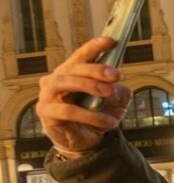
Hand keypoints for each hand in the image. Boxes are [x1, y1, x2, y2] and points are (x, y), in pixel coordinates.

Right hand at [36, 37, 130, 155]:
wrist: (86, 141)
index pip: (81, 55)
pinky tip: (109, 122)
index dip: (94, 47)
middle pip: (72, 67)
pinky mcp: (47, 114)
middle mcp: (55, 80)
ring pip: (64, 83)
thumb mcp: (115, 101)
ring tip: (110, 93)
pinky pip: (68, 111)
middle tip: (117, 75)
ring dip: (90, 86)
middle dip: (96, 69)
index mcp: (71, 72)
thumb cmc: (97, 115)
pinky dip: (91, 116)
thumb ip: (119, 90)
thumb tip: (118, 86)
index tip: (111, 41)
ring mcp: (47, 96)